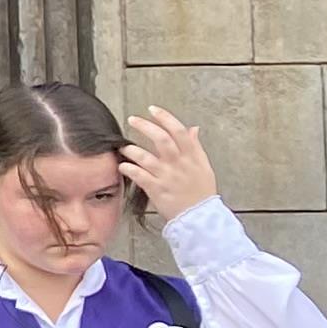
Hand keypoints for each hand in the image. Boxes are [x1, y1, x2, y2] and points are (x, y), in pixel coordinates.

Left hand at [120, 106, 217, 220]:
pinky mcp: (157, 190)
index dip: (165, 118)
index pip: (179, 131)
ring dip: (132, 149)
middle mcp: (179, 164)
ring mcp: (167, 177)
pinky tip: (122, 165)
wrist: (200, 218)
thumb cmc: (202, 192)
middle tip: (132, 119)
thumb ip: (196, 147)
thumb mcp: (204, 166)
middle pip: (161, 139)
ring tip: (123, 146)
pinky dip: (129, 169)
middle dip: (145, 126)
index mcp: (193, 157)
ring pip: (146, 157)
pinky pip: (139, 176)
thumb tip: (193, 128)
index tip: (152, 109)